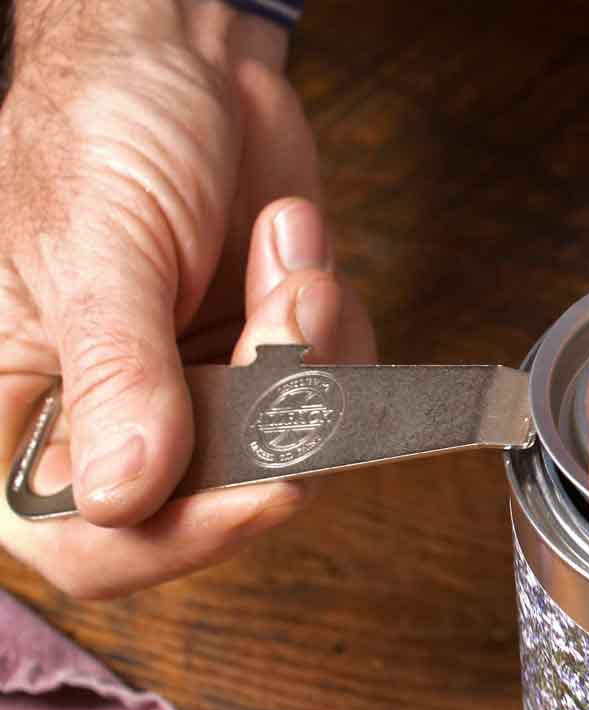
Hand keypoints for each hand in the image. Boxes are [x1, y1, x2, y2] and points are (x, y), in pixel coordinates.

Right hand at [0, 1, 373, 596]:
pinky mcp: (263, 370)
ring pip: (291, 451)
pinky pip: (334, 397)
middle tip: (289, 300)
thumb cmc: (99, 130)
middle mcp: (111, 425)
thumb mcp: (94, 251)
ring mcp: (197, 402)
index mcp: (23, 413)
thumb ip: (115, 378)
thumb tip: (123, 498)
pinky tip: (291, 246)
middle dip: (274, 403)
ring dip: (312, 346)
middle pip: (212, 503)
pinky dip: (336, 325)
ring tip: (283, 244)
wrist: (174, 64)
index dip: (180, 538)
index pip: (88, 544)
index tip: (266, 490)